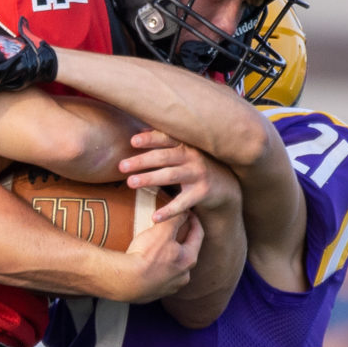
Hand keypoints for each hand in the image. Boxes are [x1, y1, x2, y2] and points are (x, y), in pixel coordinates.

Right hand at [110, 212, 202, 302]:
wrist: (127, 280)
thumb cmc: (146, 256)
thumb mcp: (163, 231)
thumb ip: (175, 219)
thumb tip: (184, 212)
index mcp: (188, 259)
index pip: (198, 236)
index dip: (194, 221)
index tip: (189, 214)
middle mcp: (184, 276)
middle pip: (187, 253)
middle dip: (181, 241)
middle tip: (173, 231)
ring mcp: (171, 287)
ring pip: (174, 268)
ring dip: (170, 258)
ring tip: (159, 249)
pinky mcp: (157, 293)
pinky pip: (161, 278)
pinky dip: (158, 270)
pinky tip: (148, 265)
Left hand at [118, 129, 238, 222]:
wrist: (226, 185)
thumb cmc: (195, 164)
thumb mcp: (185, 149)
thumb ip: (165, 141)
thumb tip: (140, 129)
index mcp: (185, 144)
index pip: (166, 138)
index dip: (150, 139)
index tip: (132, 141)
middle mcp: (193, 157)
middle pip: (164, 157)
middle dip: (142, 161)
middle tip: (121, 166)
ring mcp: (198, 174)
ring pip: (171, 176)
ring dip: (150, 178)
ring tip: (130, 183)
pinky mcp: (202, 193)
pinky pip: (183, 203)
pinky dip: (169, 210)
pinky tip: (154, 217)